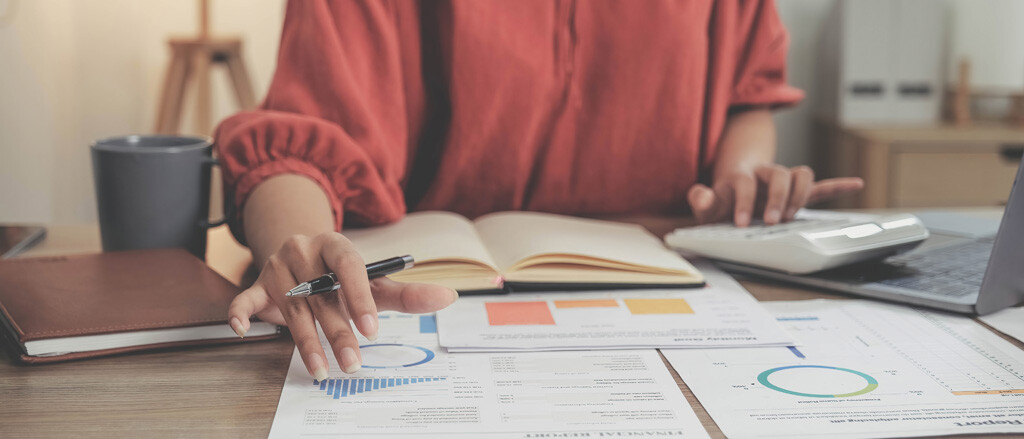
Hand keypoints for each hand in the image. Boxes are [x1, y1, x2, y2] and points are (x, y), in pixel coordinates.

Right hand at [227, 232, 457, 379]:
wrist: (302, 254)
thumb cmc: (343, 273)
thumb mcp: (374, 279)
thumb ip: (407, 293)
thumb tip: (448, 297)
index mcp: (336, 245)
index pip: (350, 267)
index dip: (360, 298)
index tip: (372, 328)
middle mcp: (305, 252)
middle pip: (323, 298)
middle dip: (338, 334)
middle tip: (353, 364)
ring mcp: (279, 268)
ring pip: (293, 309)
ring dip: (306, 343)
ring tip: (323, 371)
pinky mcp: (258, 284)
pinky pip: (246, 299)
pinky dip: (241, 312)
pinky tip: (244, 329)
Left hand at [687, 164, 863, 225]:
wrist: (733, 194)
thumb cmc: (722, 203)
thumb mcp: (706, 206)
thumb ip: (701, 200)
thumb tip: (701, 196)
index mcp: (741, 177)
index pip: (745, 183)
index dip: (743, 202)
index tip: (741, 224)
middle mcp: (765, 175)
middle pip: (779, 173)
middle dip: (778, 197)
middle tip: (771, 221)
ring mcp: (782, 183)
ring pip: (801, 174)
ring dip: (800, 194)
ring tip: (792, 216)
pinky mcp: (795, 192)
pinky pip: (819, 186)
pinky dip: (837, 185)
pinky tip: (856, 184)